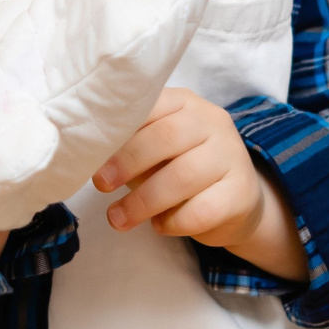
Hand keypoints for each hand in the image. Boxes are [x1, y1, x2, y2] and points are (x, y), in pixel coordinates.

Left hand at [92, 88, 308, 279]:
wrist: (235, 201)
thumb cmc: (181, 170)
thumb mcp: (155, 151)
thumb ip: (130, 145)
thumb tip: (88, 154)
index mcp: (185, 103)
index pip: (151, 105)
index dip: (119, 131)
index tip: (91, 156)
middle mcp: (213, 122)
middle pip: (166, 137)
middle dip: (128, 162)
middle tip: (101, 185)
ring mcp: (231, 156)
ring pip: (182, 177)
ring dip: (142, 202)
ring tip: (117, 219)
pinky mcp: (241, 193)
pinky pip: (200, 210)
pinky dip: (172, 222)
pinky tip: (160, 225)